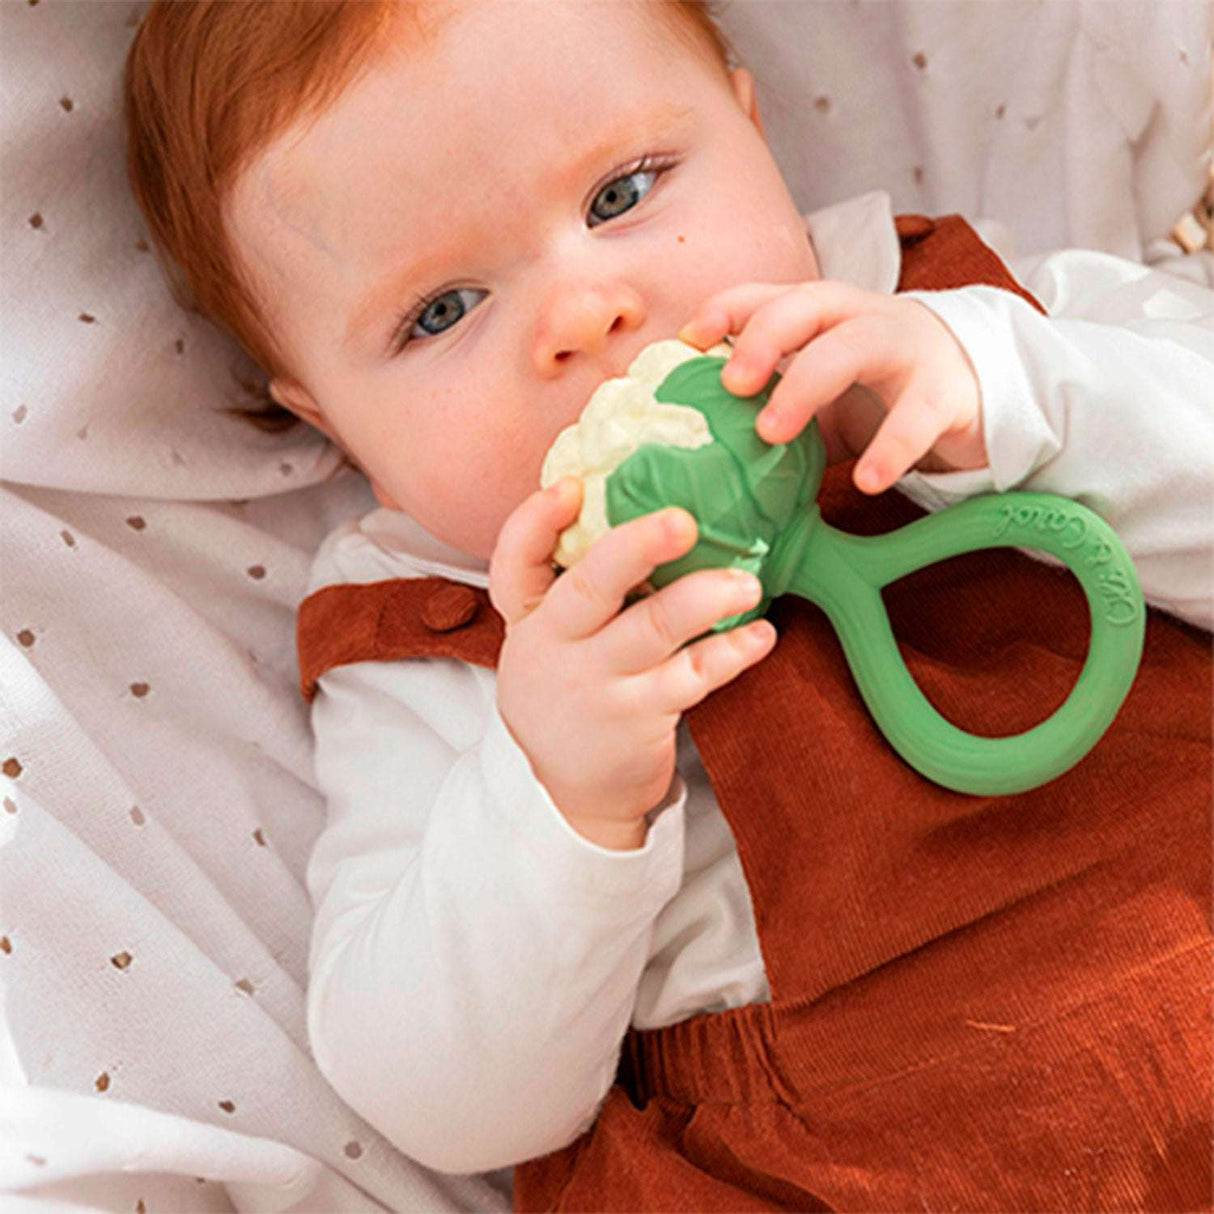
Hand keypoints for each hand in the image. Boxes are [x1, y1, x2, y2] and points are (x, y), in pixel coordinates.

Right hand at [489, 477, 776, 850]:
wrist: (571, 791)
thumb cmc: (573, 690)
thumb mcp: (552, 640)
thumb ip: (576, 584)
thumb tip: (642, 505)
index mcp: (531, 618)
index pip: (514, 563)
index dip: (535, 521)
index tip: (572, 487)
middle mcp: (556, 648)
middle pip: (588, 589)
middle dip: (634, 549)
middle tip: (682, 520)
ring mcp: (598, 685)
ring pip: (650, 632)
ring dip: (701, 600)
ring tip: (747, 583)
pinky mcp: (639, 718)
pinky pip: (691, 679)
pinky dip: (730, 653)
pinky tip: (760, 635)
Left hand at [679, 280, 985, 493]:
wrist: (982, 398)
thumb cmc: (884, 396)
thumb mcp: (823, 394)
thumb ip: (774, 406)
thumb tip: (701, 446)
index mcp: (829, 316)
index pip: (773, 295)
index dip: (728, 308)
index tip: (688, 340)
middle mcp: (866, 318)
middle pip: (810, 303)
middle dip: (762, 336)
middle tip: (730, 384)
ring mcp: (911, 349)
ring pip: (856, 346)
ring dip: (807, 384)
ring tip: (771, 433)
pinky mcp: (950, 392)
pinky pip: (918, 415)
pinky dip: (891, 447)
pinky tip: (866, 481)